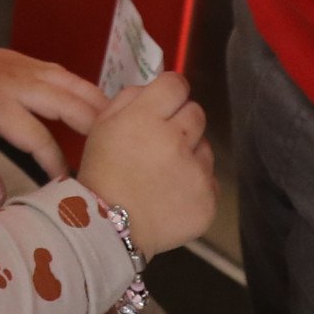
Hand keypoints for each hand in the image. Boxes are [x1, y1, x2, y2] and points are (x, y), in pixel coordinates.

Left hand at [0, 39, 107, 207]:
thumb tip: (2, 202)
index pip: (37, 138)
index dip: (56, 163)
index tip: (69, 184)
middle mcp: (21, 84)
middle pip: (67, 104)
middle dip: (93, 128)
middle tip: (116, 153)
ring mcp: (33, 69)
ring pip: (75, 85)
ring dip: (99, 107)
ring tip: (121, 130)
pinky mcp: (38, 63)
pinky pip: (70, 77)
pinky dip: (90, 92)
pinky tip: (105, 109)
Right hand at [76, 71, 215, 257]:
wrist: (109, 229)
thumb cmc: (102, 173)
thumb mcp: (102, 125)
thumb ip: (130, 97)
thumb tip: (154, 89)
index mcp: (147, 118)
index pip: (177, 84)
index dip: (170, 92)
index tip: (164, 105)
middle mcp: (176, 141)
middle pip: (196, 113)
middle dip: (182, 123)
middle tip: (163, 143)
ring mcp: (196, 173)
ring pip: (206, 147)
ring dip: (191, 154)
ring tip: (166, 174)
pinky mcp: (208, 200)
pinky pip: (211, 181)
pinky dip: (196, 186)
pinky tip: (173, 195)